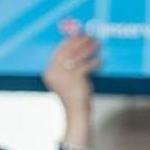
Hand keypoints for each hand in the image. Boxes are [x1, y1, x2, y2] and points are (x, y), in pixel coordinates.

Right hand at [43, 34, 99, 148]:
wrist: (76, 115)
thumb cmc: (73, 97)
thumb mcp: (66, 81)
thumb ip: (67, 66)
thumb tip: (77, 46)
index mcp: (49, 72)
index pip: (59, 51)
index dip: (70, 41)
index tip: (79, 34)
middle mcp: (54, 73)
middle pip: (68, 50)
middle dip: (80, 41)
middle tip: (90, 36)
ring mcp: (64, 77)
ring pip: (78, 56)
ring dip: (89, 48)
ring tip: (97, 45)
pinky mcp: (76, 80)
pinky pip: (87, 65)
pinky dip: (94, 61)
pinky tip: (100, 60)